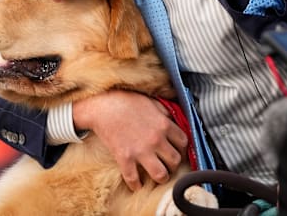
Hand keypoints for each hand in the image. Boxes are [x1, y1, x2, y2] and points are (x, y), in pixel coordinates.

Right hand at [73, 90, 187, 190]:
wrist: (102, 106)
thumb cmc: (125, 101)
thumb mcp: (151, 102)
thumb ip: (165, 112)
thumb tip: (173, 120)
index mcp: (164, 124)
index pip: (184, 143)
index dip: (182, 149)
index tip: (177, 151)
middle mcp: (156, 139)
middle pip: (175, 161)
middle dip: (173, 165)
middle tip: (168, 165)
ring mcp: (140, 150)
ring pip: (161, 175)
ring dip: (161, 177)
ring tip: (157, 175)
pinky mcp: (124, 158)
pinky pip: (134, 179)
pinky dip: (136, 185)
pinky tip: (137, 185)